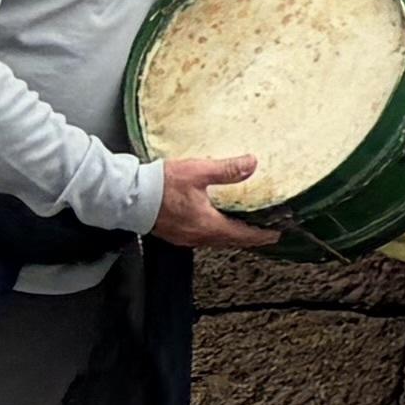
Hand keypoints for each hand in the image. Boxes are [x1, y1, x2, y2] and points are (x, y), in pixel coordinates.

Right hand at [150, 149, 269, 248]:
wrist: (129, 197)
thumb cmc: (161, 185)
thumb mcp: (199, 172)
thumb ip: (227, 169)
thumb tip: (252, 163)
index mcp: (207, 225)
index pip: (242, 235)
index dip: (261, 235)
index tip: (275, 234)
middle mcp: (197, 236)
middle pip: (230, 240)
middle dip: (249, 237)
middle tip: (265, 232)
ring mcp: (185, 237)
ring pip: (216, 240)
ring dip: (232, 235)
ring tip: (244, 227)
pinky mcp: (175, 233)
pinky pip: (202, 236)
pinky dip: (216, 232)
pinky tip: (216, 222)